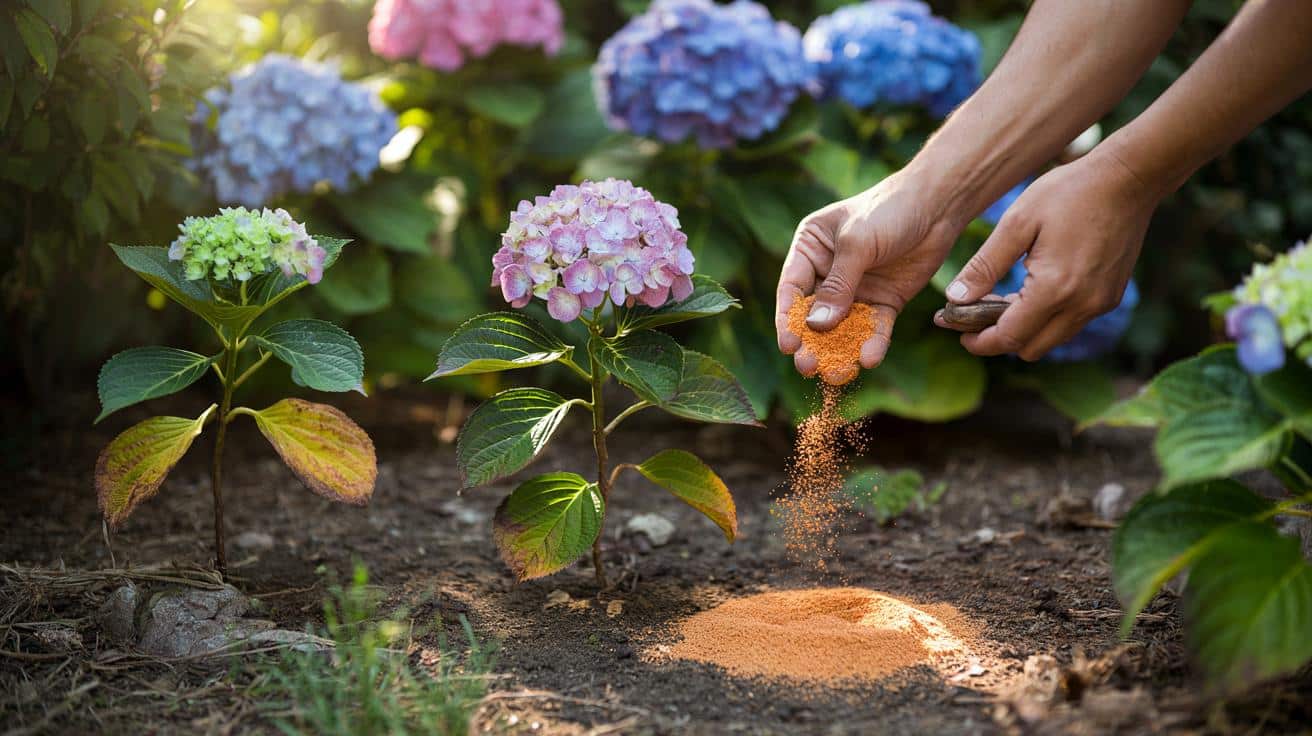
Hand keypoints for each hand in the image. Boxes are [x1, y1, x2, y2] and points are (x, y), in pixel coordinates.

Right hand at [776, 171, 959, 380]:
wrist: (938, 206)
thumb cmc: (889, 210)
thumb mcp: (858, 243)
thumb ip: (838, 285)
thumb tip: (817, 325)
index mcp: (810, 249)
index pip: (792, 290)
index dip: (788, 320)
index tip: (788, 346)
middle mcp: (828, 272)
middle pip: (814, 315)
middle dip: (812, 343)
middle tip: (809, 367)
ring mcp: (856, 289)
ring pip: (842, 328)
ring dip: (839, 351)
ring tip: (838, 375)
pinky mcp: (884, 301)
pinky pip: (874, 327)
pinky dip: (872, 343)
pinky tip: (869, 358)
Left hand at [937, 146, 1157, 359]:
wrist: (1127, 178)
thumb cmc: (1068, 193)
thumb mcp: (1016, 223)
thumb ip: (984, 265)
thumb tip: (955, 298)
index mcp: (1054, 289)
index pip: (1009, 337)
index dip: (979, 341)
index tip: (958, 332)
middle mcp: (1081, 305)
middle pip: (1029, 348)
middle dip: (998, 338)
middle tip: (975, 313)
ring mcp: (1100, 304)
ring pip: (1050, 340)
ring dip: (1023, 329)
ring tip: (1001, 299)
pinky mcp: (1109, 297)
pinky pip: (1070, 324)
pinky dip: (1046, 319)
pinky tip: (1030, 290)